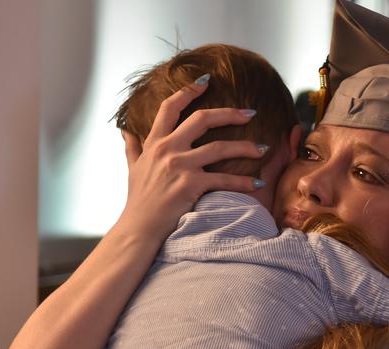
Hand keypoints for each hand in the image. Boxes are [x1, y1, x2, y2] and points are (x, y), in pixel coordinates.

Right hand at [116, 77, 269, 241]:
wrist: (139, 228)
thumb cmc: (138, 200)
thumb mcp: (132, 168)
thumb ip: (133, 147)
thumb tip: (125, 130)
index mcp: (154, 142)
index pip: (169, 107)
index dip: (188, 91)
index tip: (206, 81)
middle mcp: (167, 149)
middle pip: (202, 119)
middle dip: (230, 113)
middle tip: (251, 112)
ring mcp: (179, 166)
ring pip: (219, 148)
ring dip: (246, 147)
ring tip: (263, 149)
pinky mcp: (191, 185)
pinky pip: (224, 179)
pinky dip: (243, 182)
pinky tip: (258, 183)